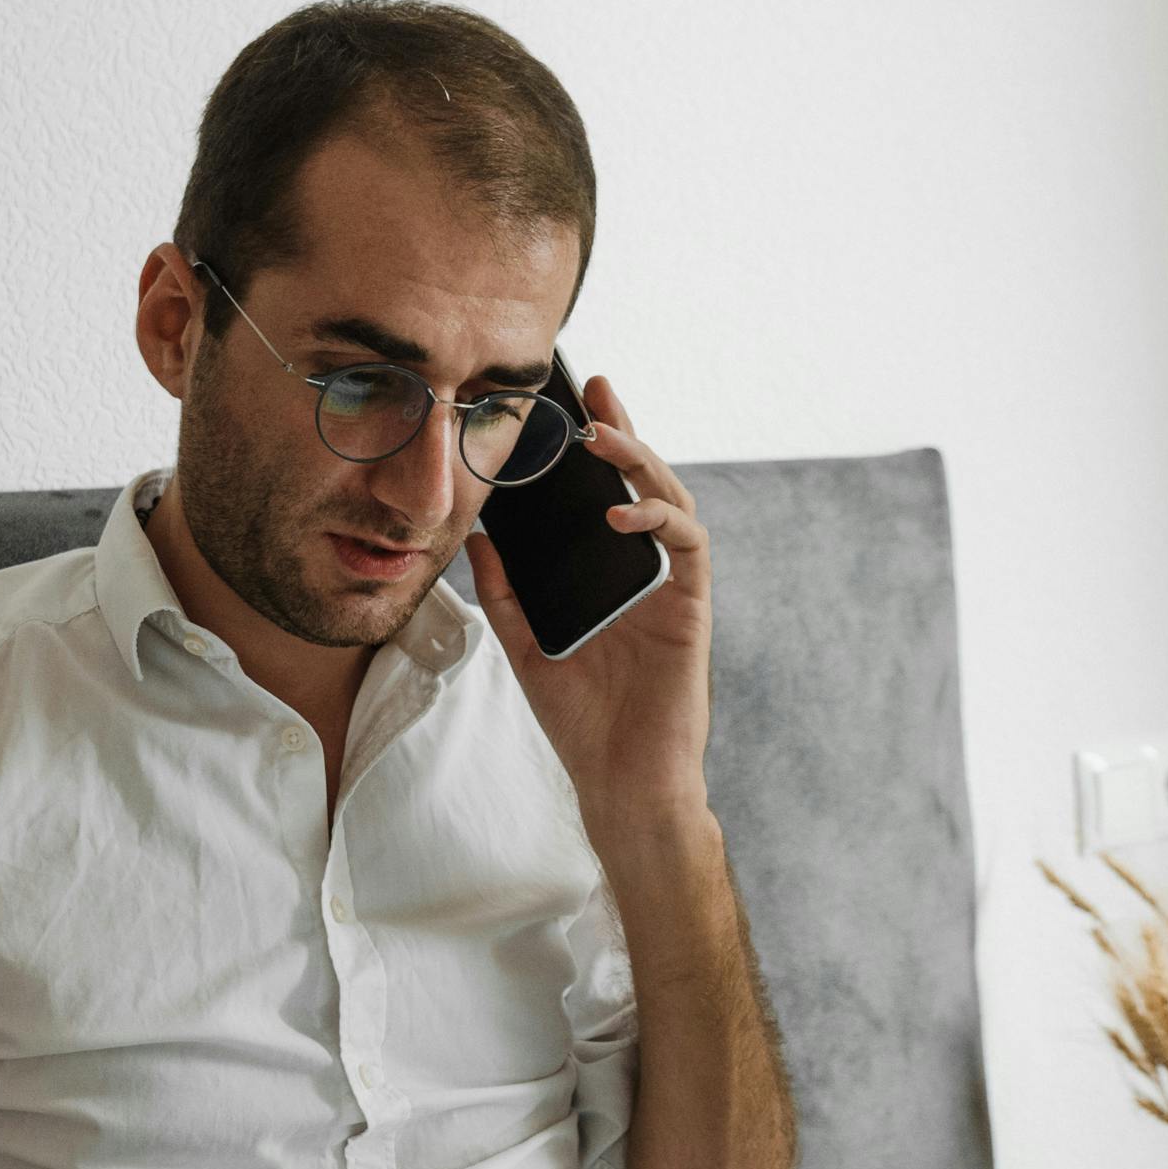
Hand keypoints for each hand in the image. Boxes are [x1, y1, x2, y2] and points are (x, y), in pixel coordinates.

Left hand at [463, 375, 711, 835]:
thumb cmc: (582, 723)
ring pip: (671, 499)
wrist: (621, 781)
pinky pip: (689, 545)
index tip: (567, 404)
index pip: (605, 495)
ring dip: (641, 460)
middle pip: (643, 482)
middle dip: (622, 428)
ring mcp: (673, 587)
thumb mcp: (525, 646)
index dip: (594, 448)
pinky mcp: (692, 608)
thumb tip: (476, 537)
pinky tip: (620, 511)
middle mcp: (646, 573)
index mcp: (611, 576)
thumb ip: (504, 593)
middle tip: (595, 387)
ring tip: (602, 434)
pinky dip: (657, 519)